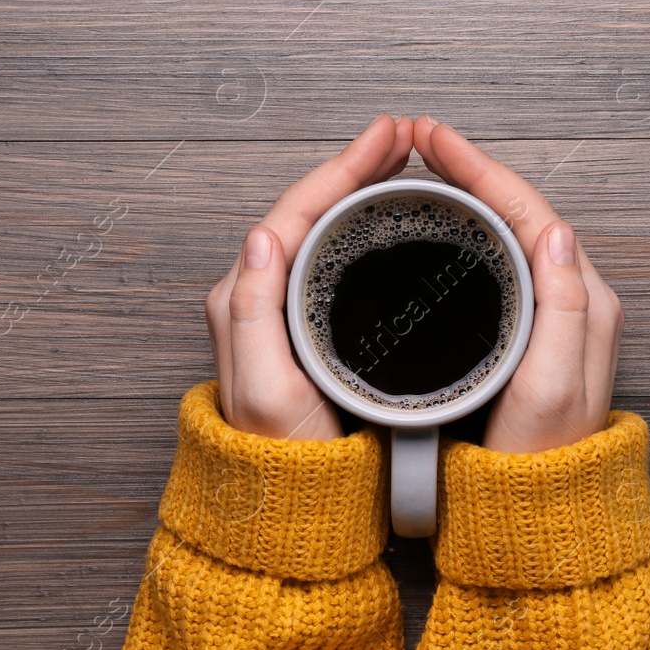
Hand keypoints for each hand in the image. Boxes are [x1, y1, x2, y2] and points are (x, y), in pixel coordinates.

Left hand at [205, 113, 414, 440]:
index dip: (342, 167)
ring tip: (402, 162)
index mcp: (244, 300)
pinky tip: (391, 220)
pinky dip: (364, 226)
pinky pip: (334, 258)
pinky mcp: (309, 329)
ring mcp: (285, 312)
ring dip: (361, 189)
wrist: (291, 512)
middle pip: (311, 210)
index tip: (387, 138)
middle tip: (405, 137)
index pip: (295, 212)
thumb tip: (262, 236)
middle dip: (357, 166)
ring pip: (324, 229)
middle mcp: (259, 298)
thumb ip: (253, 313)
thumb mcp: (266, 390)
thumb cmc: (282, 460)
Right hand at [411, 117, 623, 453]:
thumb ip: (561, 308)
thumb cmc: (542, 460)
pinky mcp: (527, 335)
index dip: (481, 168)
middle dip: (471, 168)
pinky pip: (500, 261)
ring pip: (509, 232)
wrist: (537, 518)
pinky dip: (469, 231)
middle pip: (519, 211)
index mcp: (583, 302)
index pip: (531, 211)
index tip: (435, 140)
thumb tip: (555, 232)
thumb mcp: (552, 383)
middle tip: (420, 141)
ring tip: (426, 167)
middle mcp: (572, 301)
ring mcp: (550, 316)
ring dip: (470, 192)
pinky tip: (441, 227)